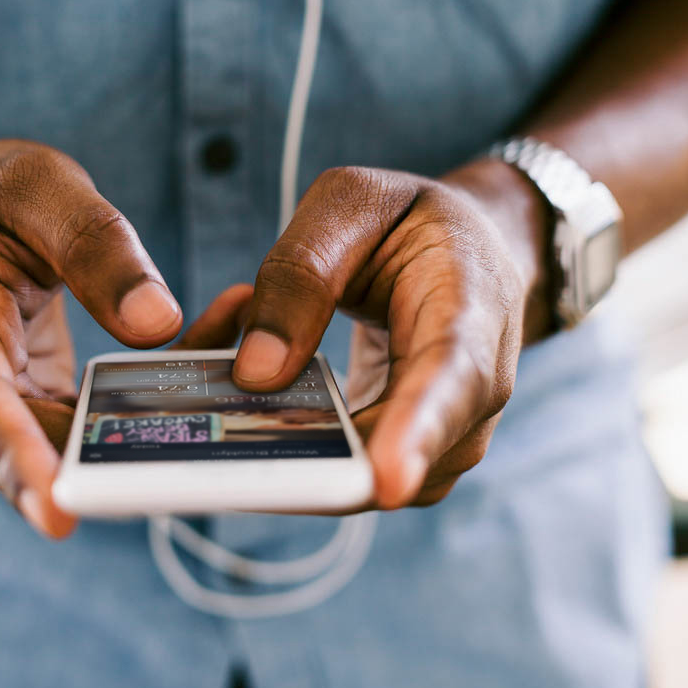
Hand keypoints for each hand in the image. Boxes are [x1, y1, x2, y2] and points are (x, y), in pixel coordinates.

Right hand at [0, 140, 188, 537]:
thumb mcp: (36, 187)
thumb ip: (94, 245)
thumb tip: (157, 324)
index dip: (17, 465)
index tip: (60, 516)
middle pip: (41, 450)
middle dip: (131, 448)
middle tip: (220, 424)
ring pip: (82, 448)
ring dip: (161, 413)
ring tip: (234, 360)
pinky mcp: (38, 419)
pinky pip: (100, 429)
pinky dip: (158, 397)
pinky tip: (214, 348)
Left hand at [232, 160, 551, 507]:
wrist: (470, 253)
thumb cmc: (413, 222)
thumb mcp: (352, 205)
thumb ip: (302, 276)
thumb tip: (257, 374)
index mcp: (470, 308)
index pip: (452, 378)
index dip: (417, 432)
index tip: (387, 482)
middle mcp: (472, 391)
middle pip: (398, 456)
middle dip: (303, 460)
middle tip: (216, 439)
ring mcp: (445, 437)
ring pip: (358, 481)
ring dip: (278, 440)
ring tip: (221, 373)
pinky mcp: (406, 457)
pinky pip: (341, 473)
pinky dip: (284, 439)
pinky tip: (252, 386)